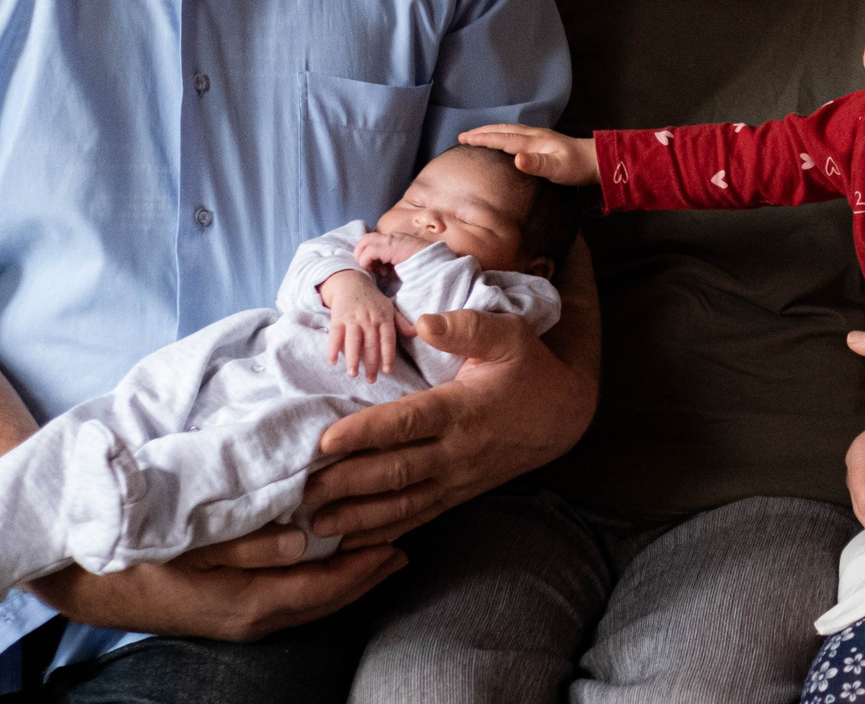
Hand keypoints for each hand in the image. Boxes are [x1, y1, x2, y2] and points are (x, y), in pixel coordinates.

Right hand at [27, 525, 402, 640]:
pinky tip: (328, 562)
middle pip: (327, 602)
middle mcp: (253, 619)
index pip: (326, 590)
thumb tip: (306, 542)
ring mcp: (242, 621)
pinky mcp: (231, 613)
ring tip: (379, 551)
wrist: (91, 581)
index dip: (365, 567)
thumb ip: (252, 543)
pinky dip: (320, 584)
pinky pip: (291, 601)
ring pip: (311, 604)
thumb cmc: (145, 553)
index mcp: (250, 602)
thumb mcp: (196, 543)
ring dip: (347, 579)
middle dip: (367, 575)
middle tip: (404, 544)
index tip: (398, 542)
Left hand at [301, 308, 593, 545]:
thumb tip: (422, 323)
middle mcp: (456, 451)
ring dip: (357, 517)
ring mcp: (456, 479)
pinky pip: (417, 517)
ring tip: (316, 524)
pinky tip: (351, 541)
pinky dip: (383, 532)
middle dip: (346, 483)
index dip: (365, 433)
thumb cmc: (528, 369)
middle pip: (394, 472)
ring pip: (401, 504)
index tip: (325, 441)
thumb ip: (466, 328)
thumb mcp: (509, 334)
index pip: (406, 423)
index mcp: (461, 409)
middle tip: (302, 492)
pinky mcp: (457, 494)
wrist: (563, 416)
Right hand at [318, 269, 403, 379]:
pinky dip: (333, 348)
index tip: (387, 371)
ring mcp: (353, 318)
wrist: (351, 282)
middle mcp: (369, 318)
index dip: (388, 356)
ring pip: (353, 341)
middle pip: (371, 344)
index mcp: (383, 317)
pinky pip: (335, 335)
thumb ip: (401, 322)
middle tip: (371, 380)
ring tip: (353, 374)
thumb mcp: (389, 307)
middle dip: (371, 363)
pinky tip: (332, 362)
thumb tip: (415, 332)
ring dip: (352, 359)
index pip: (387, 339)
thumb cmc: (373, 300)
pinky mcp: (337, 318)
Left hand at [350, 230, 430, 270]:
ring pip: (365, 241)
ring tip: (372, 271)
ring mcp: (393, 239)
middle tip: (369, 270)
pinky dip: (367, 261)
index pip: (375, 241)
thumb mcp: (407, 267)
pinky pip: (369, 250)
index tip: (379, 271)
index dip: (370, 255)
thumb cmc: (427, 271)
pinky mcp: (391, 246)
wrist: (440, 268)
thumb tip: (381, 274)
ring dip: (363, 257)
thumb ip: (394, 267)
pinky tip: (377, 272)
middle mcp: (394, 237)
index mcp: (398, 241)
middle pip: (367, 238)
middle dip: (362, 253)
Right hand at [457, 124, 598, 186]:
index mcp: (533, 141)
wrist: (596, 160)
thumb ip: (537, 165)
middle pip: (502, 130)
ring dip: (490, 132)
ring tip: (475, 136)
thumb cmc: (577, 167)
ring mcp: (538, 137)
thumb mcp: (558, 169)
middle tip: (462, 136)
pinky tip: (501, 140)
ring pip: (508, 130)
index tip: (464, 139)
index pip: (502, 138)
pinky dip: (501, 134)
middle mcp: (533, 135)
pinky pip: (514, 134)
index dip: (482, 139)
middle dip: (481, 132)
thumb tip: (516, 159)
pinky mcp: (542, 141)